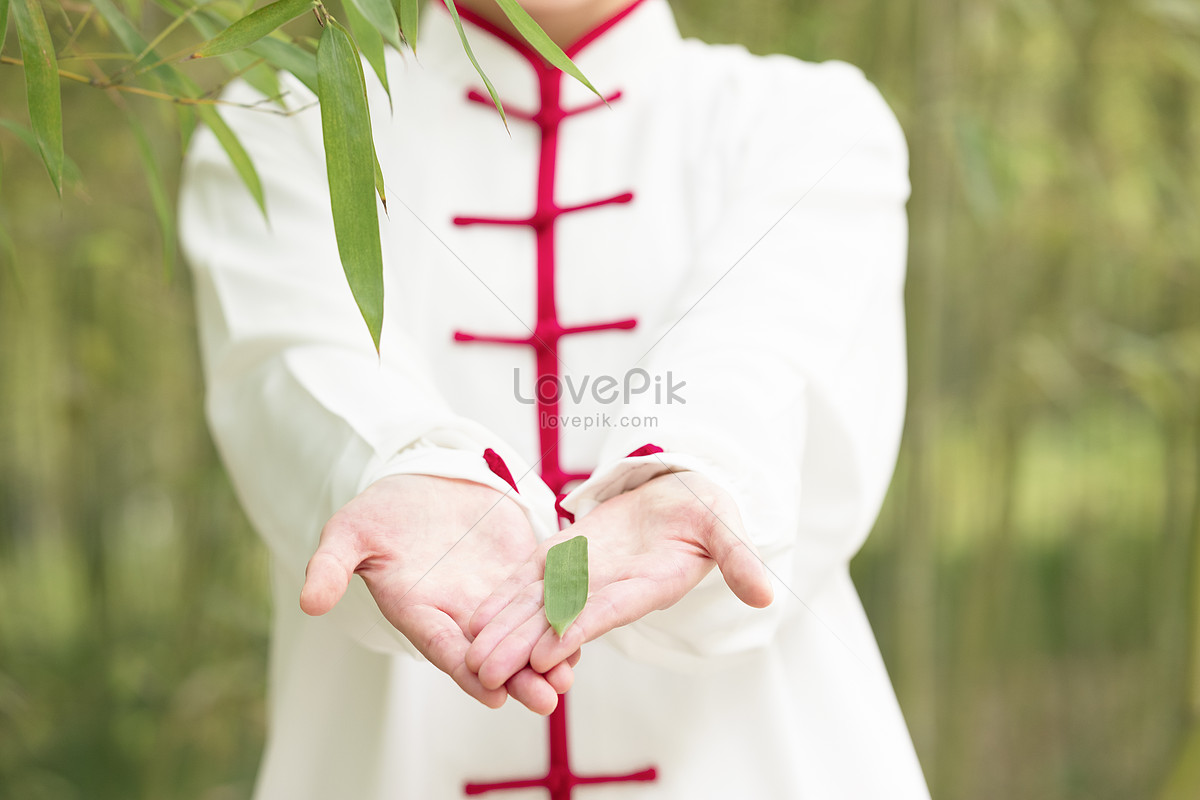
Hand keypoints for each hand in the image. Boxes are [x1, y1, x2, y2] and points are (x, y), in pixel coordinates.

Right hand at [299, 474, 578, 714]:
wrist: (420, 479)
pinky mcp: (522, 565)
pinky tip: (588, 622)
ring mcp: (494, 591)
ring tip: (572, 673)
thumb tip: (308, 602)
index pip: (444, 647)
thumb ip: (332, 567)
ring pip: (524, 630)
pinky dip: (564, 608)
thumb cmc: (380, 511)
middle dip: (519, 677)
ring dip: (548, 653)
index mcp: (420, 610)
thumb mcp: (350, 532)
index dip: (466, 668)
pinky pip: (547, 591)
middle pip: (492, 652)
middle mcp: (460, 611)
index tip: (490, 691)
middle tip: (547, 699)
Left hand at [464, 471, 773, 689]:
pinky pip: (530, 580)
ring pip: (537, 606)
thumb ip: (738, 559)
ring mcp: (585, 575)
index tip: (547, 652)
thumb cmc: (706, 509)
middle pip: (559, 619)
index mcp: (644, 585)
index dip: (576, 629)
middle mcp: (609, 588)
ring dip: (504, 630)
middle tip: (485, 671)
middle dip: (522, 646)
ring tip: (469, 655)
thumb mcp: (725, 527)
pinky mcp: (568, 557)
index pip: (605, 610)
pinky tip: (475, 616)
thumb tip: (766, 595)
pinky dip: (505, 598)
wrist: (682, 493)